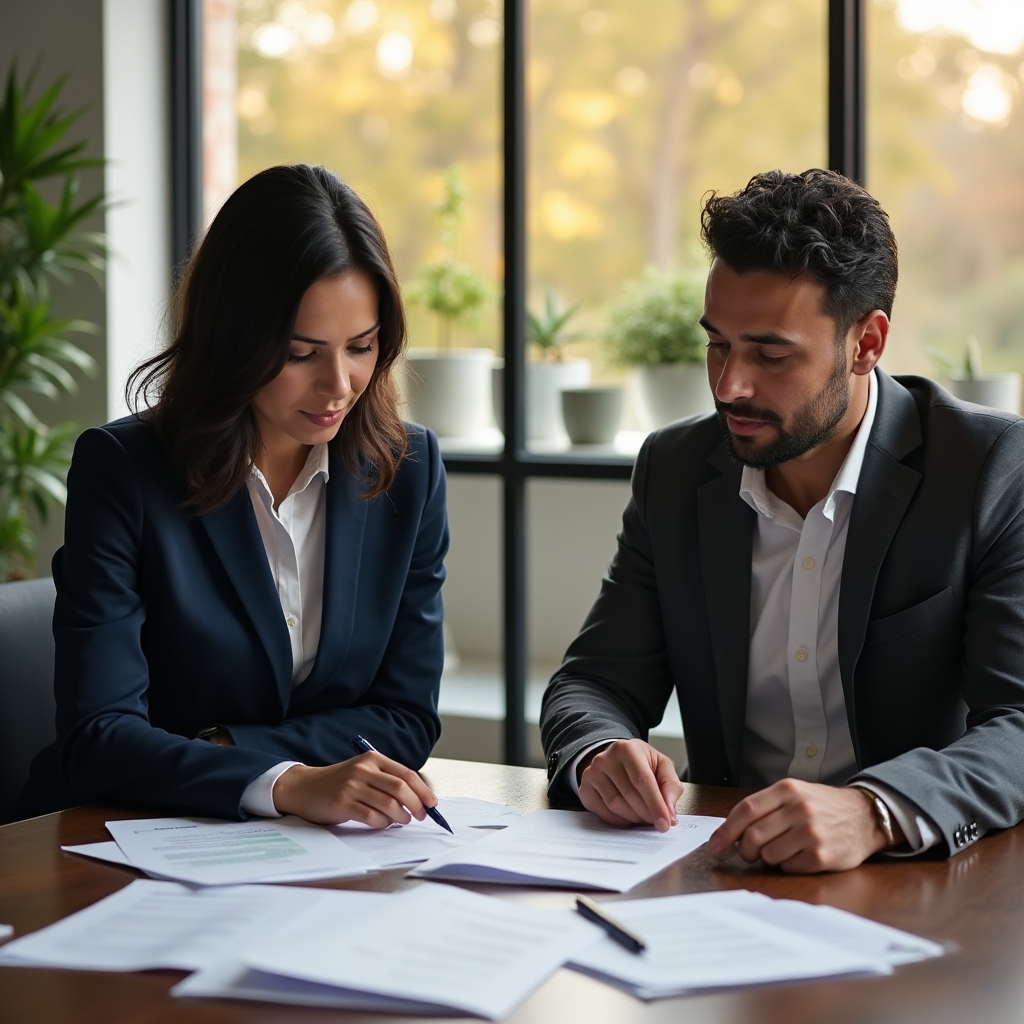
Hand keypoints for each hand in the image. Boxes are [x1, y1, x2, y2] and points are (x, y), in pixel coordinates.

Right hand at [271, 752, 438, 826]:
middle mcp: (363, 769)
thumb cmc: (338, 782)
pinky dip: (382, 823)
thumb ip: (385, 780)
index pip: (406, 774)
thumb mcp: (362, 772)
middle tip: (420, 816)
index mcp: (372, 758)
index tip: (432, 803)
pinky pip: (371, 816)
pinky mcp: (342, 803)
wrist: (303, 787)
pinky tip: (382, 823)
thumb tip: (417, 798)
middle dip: (416, 805)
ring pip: (389, 803)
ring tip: (403, 820)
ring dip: (401, 816)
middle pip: (401, 788)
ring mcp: (352, 786)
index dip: (423, 790)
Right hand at [578, 739, 682, 832]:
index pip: (642, 780)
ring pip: (616, 805)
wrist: (617, 759)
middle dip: (647, 813)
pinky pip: (604, 813)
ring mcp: (592, 774)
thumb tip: (669, 811)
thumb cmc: (642, 763)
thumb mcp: (662, 766)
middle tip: (657, 821)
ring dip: (634, 817)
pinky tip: (629, 816)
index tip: (665, 824)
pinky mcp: (584, 789)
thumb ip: (670, 786)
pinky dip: (620, 820)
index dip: (656, 804)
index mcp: (627, 749)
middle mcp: (605, 758)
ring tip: (644, 816)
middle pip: (629, 795)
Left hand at [708, 779, 898, 872]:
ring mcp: (810, 833)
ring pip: (768, 855)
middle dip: (745, 850)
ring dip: (768, 857)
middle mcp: (798, 809)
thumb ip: (765, 807)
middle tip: (749, 852)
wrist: (865, 816)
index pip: (746, 810)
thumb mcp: (794, 794)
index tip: (715, 845)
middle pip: (753, 836)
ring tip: (782, 849)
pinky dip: (787, 865)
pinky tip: (799, 855)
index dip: (726, 830)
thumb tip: (729, 832)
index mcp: (787, 789)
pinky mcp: (821, 856)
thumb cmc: (822, 806)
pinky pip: (787, 867)